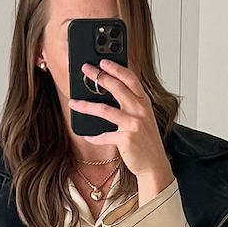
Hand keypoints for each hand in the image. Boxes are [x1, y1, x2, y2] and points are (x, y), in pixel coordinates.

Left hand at [69, 58, 172, 192]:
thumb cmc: (146, 142)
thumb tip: (111, 92)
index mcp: (144, 103)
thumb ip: (132, 105)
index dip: (116, 68)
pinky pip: (103, 135)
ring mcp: (133, 124)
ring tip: (73, 102)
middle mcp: (140, 111)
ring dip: (86, 106)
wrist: (154, 165)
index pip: (130, 79)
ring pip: (104, 110)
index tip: (103, 62)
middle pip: (117, 87)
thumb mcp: (143, 118)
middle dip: (99, 76)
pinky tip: (87, 136)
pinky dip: (93, 137)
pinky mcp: (126, 139)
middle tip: (85, 69)